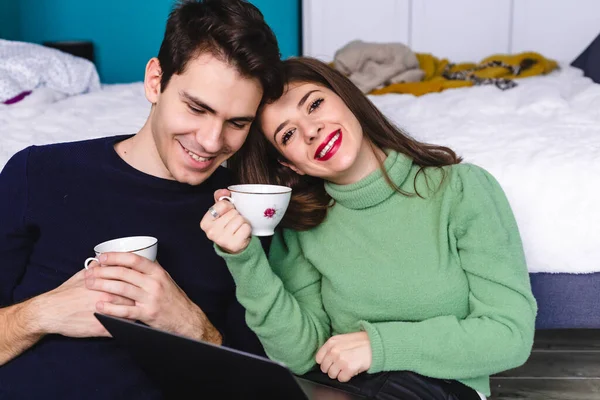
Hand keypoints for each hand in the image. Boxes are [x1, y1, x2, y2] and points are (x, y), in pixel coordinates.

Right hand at [35, 267, 134, 337]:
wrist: (49, 312)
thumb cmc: (65, 293)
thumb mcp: (81, 275)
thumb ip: (97, 268)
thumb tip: (106, 260)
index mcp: (106, 283)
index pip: (132, 282)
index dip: (138, 284)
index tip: (142, 285)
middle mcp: (108, 297)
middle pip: (135, 297)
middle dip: (140, 298)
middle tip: (144, 299)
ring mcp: (106, 314)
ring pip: (132, 313)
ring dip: (137, 313)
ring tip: (139, 312)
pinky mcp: (102, 329)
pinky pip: (122, 328)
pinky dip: (127, 327)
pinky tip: (129, 324)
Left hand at [84, 253, 221, 343]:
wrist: (185, 318)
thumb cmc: (173, 298)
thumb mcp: (165, 279)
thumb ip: (150, 269)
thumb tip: (133, 258)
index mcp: (157, 272)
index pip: (134, 259)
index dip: (116, 257)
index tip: (102, 257)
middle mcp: (154, 283)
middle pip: (124, 273)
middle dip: (103, 271)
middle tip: (89, 272)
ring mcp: (150, 299)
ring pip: (122, 289)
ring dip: (102, 285)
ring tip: (89, 285)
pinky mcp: (147, 314)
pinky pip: (125, 310)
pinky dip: (110, 308)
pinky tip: (99, 306)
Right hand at [200, 189, 252, 253]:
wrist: (233, 246)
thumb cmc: (227, 227)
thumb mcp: (220, 213)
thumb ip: (220, 199)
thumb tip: (224, 191)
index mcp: (205, 222)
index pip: (223, 204)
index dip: (229, 207)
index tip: (227, 214)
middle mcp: (211, 232)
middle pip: (233, 212)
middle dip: (237, 215)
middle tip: (233, 223)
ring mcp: (222, 239)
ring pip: (240, 219)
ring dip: (243, 222)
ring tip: (238, 228)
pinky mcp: (234, 244)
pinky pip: (246, 227)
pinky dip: (247, 229)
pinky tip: (242, 233)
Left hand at [315, 332, 372, 381]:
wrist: (375, 344)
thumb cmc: (361, 342)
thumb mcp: (343, 339)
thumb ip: (332, 347)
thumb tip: (325, 358)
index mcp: (331, 342)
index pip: (319, 358)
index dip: (325, 362)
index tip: (331, 363)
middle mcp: (334, 351)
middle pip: (324, 368)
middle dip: (332, 369)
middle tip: (341, 366)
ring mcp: (340, 360)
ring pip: (332, 375)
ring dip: (339, 373)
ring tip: (347, 367)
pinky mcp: (348, 368)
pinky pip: (341, 379)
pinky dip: (346, 377)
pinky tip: (352, 370)